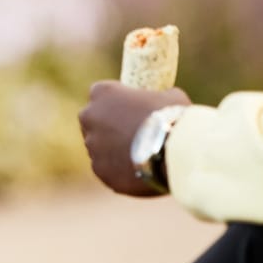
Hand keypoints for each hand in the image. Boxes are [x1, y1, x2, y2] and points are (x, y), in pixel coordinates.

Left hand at [80, 81, 191, 196]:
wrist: (173, 151)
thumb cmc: (172, 117)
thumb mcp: (169, 97)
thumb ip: (156, 96)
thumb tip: (163, 100)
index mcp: (102, 93)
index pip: (101, 94)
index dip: (117, 102)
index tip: (131, 109)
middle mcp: (90, 117)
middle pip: (94, 120)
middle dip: (109, 126)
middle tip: (132, 133)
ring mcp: (92, 145)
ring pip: (99, 146)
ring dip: (114, 149)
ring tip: (141, 154)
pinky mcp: (100, 170)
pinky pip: (107, 168)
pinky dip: (119, 170)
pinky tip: (139, 170)